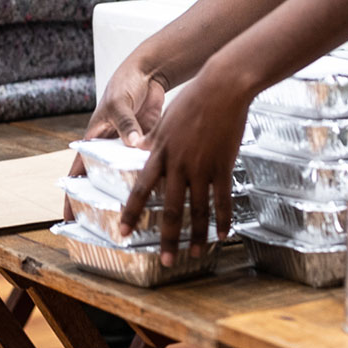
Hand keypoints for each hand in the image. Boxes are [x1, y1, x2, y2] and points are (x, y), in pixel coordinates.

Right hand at [65, 65, 167, 218]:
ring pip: (129, 181)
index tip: (67, 219)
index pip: (78, 174)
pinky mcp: (151, 148)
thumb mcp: (119, 104)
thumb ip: (126, 125)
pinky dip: (155, 183)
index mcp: (95, 141)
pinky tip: (165, 202)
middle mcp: (111, 151)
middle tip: (106, 231)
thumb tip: (134, 144)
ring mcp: (131, 152)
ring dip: (133, 198)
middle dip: (103, 205)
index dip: (72, 197)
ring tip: (137, 223)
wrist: (148, 74)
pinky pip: (150, 170)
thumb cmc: (124, 85)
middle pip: (103, 183)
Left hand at [119, 69, 248, 265]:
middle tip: (165, 260)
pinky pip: (222, 200)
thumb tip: (138, 151)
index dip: (131, 213)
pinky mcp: (223, 165)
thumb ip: (153, 141)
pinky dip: (222, 220)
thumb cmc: (193, 100)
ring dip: (196, 236)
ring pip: (197, 210)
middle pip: (169, 209)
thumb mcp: (165, 121)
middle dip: (166, 238)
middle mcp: (178, 164)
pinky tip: (222, 235)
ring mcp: (202, 167)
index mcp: (160, 153)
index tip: (124, 232)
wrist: (221, 87)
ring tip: (194, 254)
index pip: (140, 189)